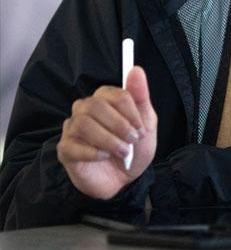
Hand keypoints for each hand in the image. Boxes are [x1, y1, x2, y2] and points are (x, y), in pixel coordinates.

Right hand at [57, 67, 157, 199]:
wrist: (124, 180)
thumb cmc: (134, 149)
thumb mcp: (146, 125)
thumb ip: (141, 97)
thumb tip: (137, 69)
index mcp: (106, 99)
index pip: (115, 94)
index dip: (131, 112)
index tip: (141, 129)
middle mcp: (85, 109)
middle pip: (95, 106)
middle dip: (119, 125)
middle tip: (132, 140)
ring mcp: (73, 129)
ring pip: (82, 123)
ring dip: (108, 139)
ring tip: (122, 152)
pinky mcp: (65, 149)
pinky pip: (72, 145)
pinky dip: (92, 152)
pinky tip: (104, 157)